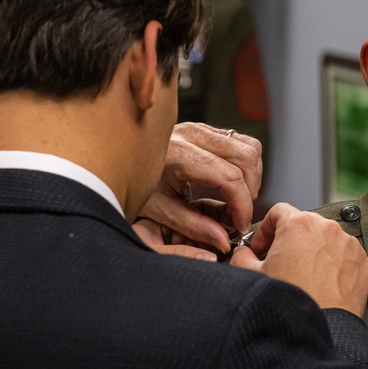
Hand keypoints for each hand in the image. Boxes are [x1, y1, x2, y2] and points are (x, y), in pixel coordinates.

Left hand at [136, 123, 262, 256]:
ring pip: (249, 147)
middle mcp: (192, 134)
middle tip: (239, 214)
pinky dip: (245, 165)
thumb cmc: (133, 185)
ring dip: (252, 176)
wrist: (115, 160)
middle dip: (250, 190)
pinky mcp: (205, 129)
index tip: (240, 226)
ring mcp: (200, 128)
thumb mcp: (160, 210)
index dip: (242, 205)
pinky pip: (241, 142)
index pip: (228, 177)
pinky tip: (232, 184)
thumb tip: (224, 240)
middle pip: (246, 157)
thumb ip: (194, 226)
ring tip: (237, 199)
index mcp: (178, 153)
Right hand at [229, 203, 367, 316]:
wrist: (323, 329)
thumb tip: (243, 253)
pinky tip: (323, 283)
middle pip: (304, 224)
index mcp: (299, 225)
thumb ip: (242, 257)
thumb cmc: (290, 302)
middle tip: (281, 262)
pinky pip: (345, 255)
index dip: (266, 229)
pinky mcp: (363, 261)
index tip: (263, 246)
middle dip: (290, 240)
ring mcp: (349, 244)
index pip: (279, 211)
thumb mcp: (253, 276)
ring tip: (304, 276)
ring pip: (326, 239)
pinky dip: (334, 264)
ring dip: (314, 251)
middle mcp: (327, 228)